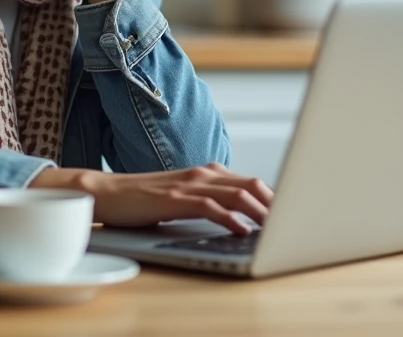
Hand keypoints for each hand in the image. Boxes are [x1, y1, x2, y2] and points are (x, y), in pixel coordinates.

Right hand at [30, 164, 273, 234]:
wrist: (105, 193)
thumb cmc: (144, 199)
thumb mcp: (183, 197)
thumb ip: (211, 200)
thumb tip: (242, 217)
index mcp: (207, 172)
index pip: (252, 181)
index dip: (276, 198)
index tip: (294, 213)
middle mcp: (202, 173)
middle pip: (252, 184)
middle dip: (277, 204)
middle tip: (296, 221)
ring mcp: (189, 184)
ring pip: (237, 193)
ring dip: (261, 212)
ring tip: (278, 228)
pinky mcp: (174, 199)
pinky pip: (211, 207)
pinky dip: (231, 218)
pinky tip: (243, 230)